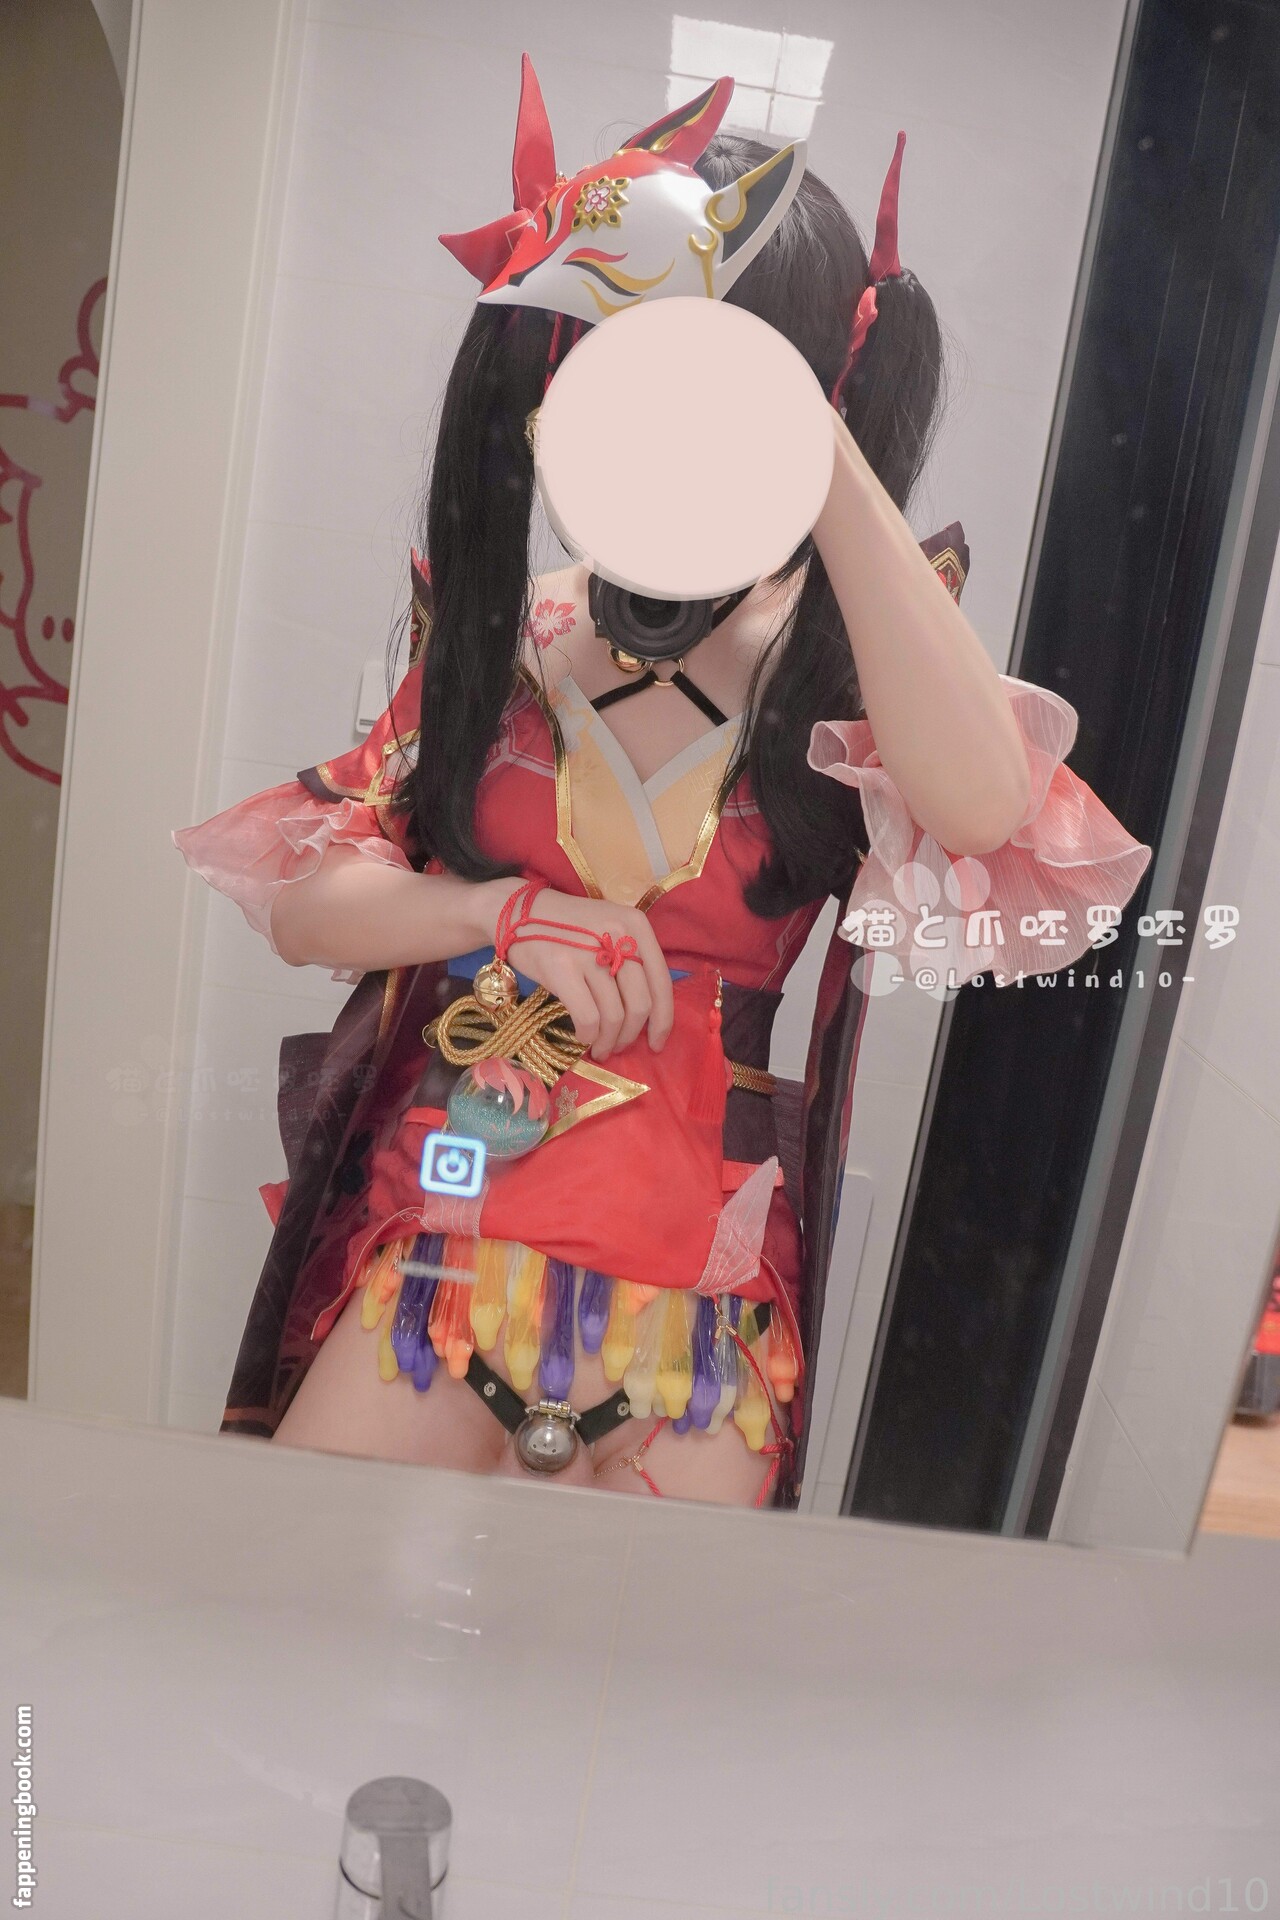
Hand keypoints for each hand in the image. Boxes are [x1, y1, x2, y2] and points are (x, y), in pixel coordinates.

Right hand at [483, 883, 673, 1059]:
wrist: (517, 912)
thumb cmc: (568, 928)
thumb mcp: (609, 930)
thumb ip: (632, 961)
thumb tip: (647, 1016)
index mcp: (637, 925)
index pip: (662, 983)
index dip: (663, 1021)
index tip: (656, 1044)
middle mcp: (618, 935)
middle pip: (640, 1004)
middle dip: (631, 1035)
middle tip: (619, 1047)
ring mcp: (589, 952)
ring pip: (614, 1015)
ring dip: (608, 1041)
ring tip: (600, 1048)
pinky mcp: (562, 967)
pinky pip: (588, 1017)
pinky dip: (589, 1035)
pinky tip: (583, 1036)